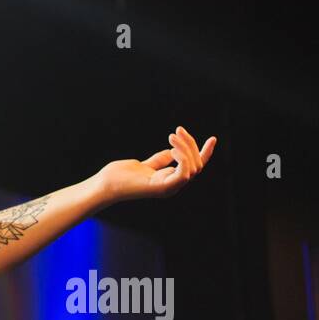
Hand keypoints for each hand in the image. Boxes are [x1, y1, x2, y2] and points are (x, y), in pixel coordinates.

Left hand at [96, 126, 216, 203]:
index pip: (195, 167)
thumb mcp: (145, 164)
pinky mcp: (162, 188)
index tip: (213, 138)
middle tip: (177, 131)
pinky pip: (183, 174)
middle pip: (196, 165)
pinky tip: (173, 148)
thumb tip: (173, 152)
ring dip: (186, 148)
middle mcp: (172, 186)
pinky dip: (183, 159)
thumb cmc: (121, 176)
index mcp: (170, 180)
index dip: (205, 153)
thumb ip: (159, 160)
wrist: (105, 185)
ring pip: (192, 168)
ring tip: (172, 136)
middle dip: (190, 145)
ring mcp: (168, 188)